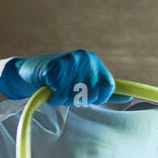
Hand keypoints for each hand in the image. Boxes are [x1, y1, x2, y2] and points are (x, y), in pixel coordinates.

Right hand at [0, 50, 130, 105]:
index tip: (85, 96)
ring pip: (76, 95)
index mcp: (94, 62)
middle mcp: (85, 58)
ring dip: (64, 98)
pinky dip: (54, 97)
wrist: (28, 73)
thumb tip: (128, 96)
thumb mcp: (85, 86)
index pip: (108, 87)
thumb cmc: (60, 82)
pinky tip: (48, 88)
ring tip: (57, 89)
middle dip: (79, 99)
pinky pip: (60, 93)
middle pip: (93, 94)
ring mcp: (70, 60)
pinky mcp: (54, 66)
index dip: (98, 97)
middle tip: (67, 91)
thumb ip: (104, 91)